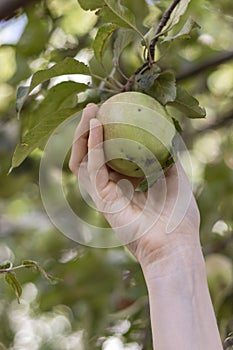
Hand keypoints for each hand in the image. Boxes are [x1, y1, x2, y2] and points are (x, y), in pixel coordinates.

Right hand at [69, 103, 200, 269]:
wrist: (176, 244)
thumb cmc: (179, 215)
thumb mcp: (176, 176)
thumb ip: (169, 155)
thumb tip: (169, 131)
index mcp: (127, 182)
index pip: (109, 154)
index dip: (106, 134)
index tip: (112, 111)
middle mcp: (112, 187)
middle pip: (91, 154)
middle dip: (88, 130)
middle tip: (95, 107)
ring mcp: (104, 193)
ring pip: (83, 159)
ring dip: (83, 134)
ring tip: (90, 110)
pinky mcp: (101, 198)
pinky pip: (92, 167)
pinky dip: (92, 145)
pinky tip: (97, 125)